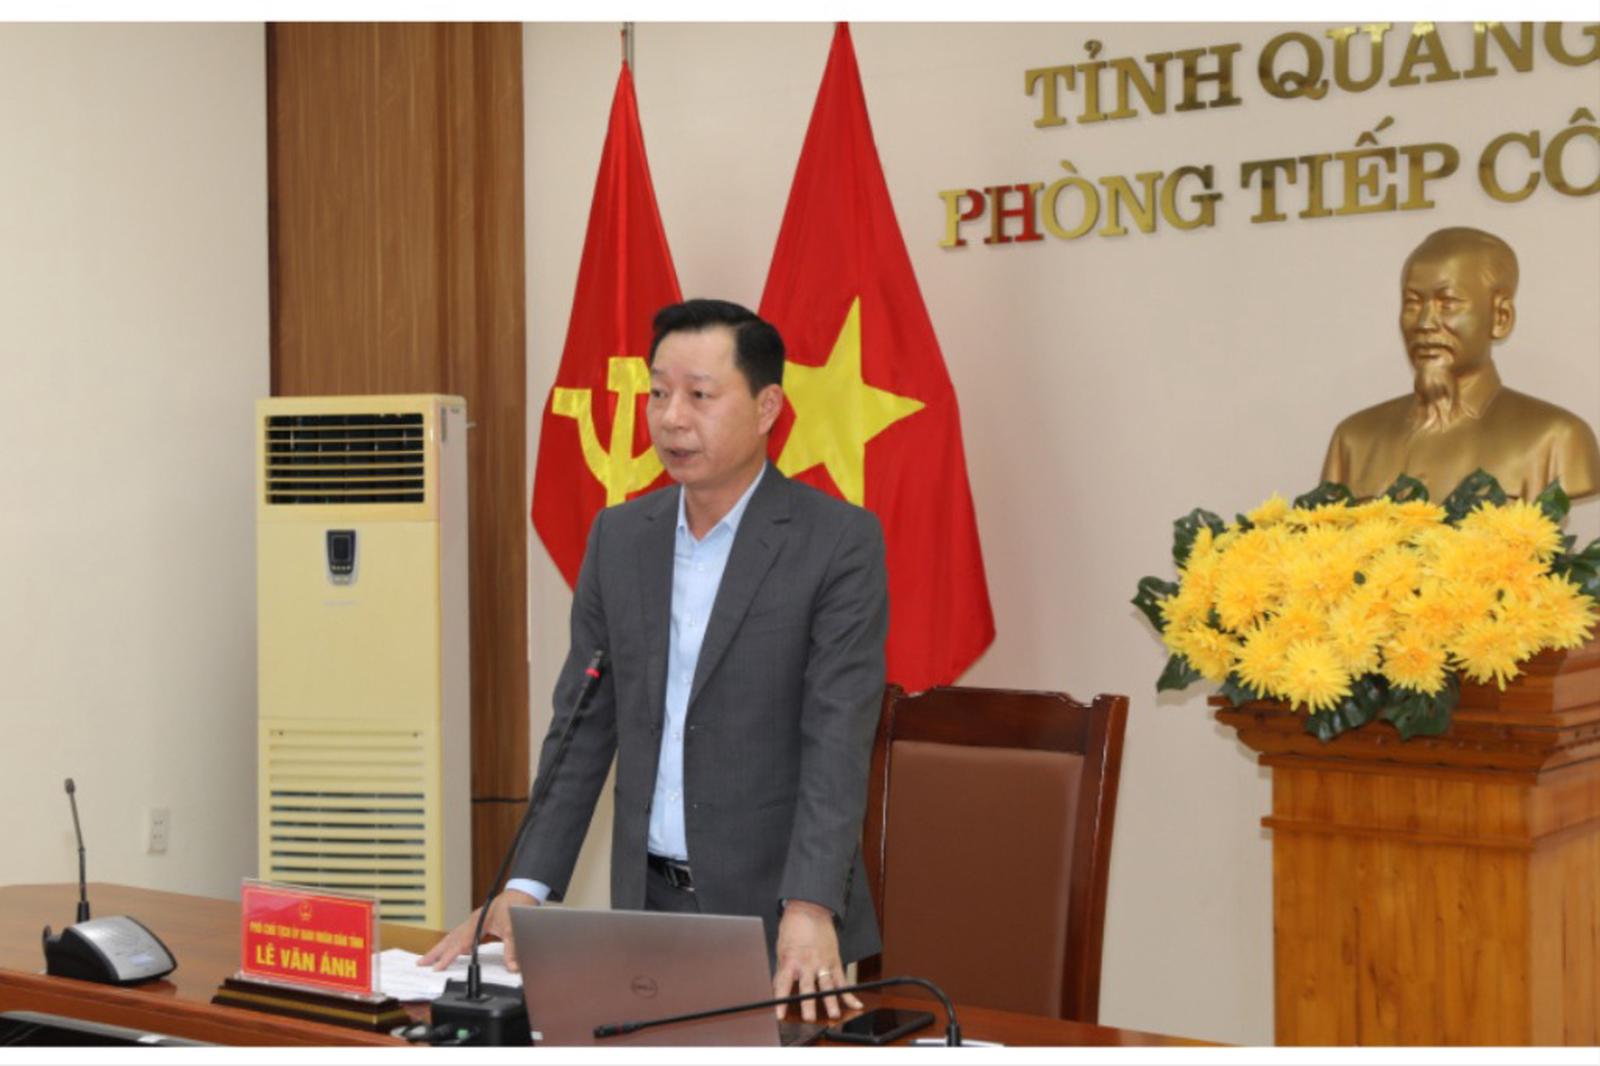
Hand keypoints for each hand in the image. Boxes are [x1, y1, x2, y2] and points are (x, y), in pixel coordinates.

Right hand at [417, 888, 535, 972]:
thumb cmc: (516, 907)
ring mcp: (473, 921)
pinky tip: (451, 951)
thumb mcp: (514, 929)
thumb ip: (512, 949)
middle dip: (435, 952)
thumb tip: (512, 967)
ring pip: (453, 936)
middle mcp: (472, 921)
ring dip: (441, 948)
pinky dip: (452, 944)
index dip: (448, 956)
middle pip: (450, 938)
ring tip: (428, 959)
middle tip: (421, 963)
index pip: (459, 943)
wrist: (521, 892)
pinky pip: (460, 935)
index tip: (437, 967)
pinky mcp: (477, 923)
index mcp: (477, 921)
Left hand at [771, 899, 861, 1020]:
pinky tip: (854, 1004)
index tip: (780, 1015)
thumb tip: (777, 988)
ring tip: (833, 1014)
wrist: (809, 908)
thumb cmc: (792, 928)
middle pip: (808, 987)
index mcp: (790, 960)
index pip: (784, 985)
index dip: (781, 1001)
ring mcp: (823, 962)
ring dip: (830, 1001)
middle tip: (809, 1018)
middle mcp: (807, 963)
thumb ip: (782, 970)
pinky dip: (848, 993)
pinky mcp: (835, 960)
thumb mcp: (781, 949)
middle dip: (808, 1004)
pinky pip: (842, 979)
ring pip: (827, 985)